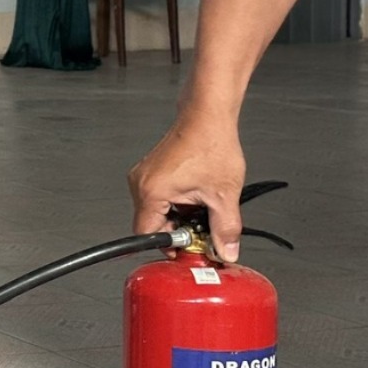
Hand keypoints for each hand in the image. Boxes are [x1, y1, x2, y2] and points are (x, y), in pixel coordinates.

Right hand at [130, 115, 246, 259]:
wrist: (208, 116)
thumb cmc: (210, 143)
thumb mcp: (223, 194)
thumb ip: (225, 229)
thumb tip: (226, 251)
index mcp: (152, 192)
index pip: (148, 235)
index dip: (169, 246)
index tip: (188, 248)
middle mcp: (141, 184)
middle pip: (151, 224)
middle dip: (177, 231)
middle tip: (201, 230)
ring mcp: (144, 176)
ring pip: (156, 211)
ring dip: (178, 216)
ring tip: (201, 207)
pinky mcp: (151, 171)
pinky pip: (158, 198)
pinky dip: (176, 203)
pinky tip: (195, 196)